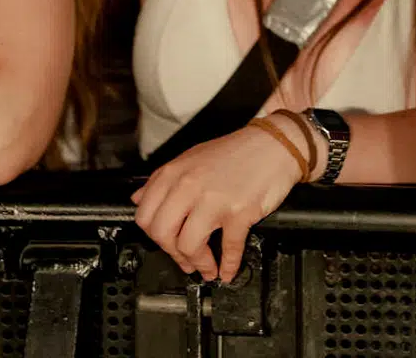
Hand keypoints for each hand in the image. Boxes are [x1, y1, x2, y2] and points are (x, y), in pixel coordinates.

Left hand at [132, 122, 300, 282]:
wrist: (276, 144)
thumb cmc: (239, 151)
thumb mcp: (193, 157)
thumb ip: (163, 179)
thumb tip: (139, 199)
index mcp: (175, 174)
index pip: (145, 215)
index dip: (153, 236)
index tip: (165, 243)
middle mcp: (190, 186)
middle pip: (162, 234)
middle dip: (173, 254)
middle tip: (185, 260)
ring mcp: (214, 200)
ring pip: (189, 245)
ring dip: (198, 264)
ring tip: (207, 268)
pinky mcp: (240, 212)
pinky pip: (228, 248)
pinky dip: (227, 266)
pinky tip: (227, 270)